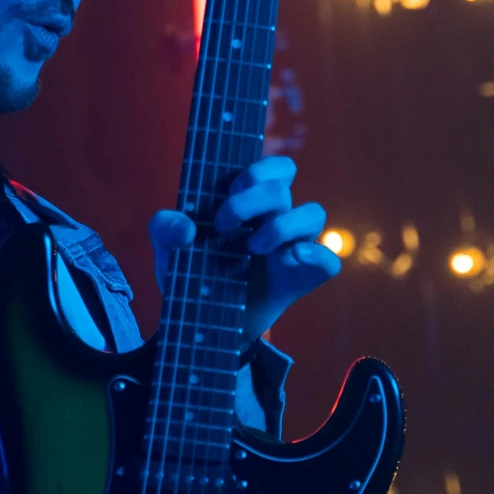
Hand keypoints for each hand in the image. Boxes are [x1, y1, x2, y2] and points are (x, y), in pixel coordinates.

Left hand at [150, 156, 340, 346]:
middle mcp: (277, 219)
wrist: (200, 325)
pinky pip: (329, 262)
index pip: (277, 168)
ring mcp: (292, 249)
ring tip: (251, 249)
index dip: (257, 172)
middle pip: (283, 189)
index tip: (228, 192)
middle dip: (248, 202)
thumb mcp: (169, 251)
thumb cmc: (193, 276)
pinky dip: (316, 256)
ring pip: (313, 214)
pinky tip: (291, 259)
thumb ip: (164, 228)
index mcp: (252, 204)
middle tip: (223, 226)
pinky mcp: (300, 279)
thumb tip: (186, 227)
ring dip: (280, 227)